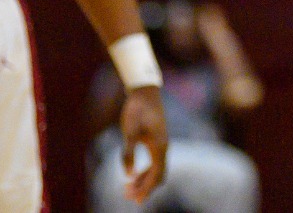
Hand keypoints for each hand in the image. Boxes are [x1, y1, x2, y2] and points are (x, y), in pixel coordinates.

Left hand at [119, 86, 168, 202]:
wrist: (145, 92)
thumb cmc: (136, 110)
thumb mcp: (129, 131)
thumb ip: (128, 153)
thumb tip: (128, 175)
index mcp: (159, 147)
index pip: (156, 175)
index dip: (146, 189)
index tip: (135, 200)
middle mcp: (164, 147)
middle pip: (158, 175)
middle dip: (145, 188)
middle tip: (129, 197)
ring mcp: (162, 144)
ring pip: (157, 169)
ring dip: (145, 180)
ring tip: (129, 188)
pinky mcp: (158, 140)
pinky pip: (155, 162)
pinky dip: (146, 171)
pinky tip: (134, 173)